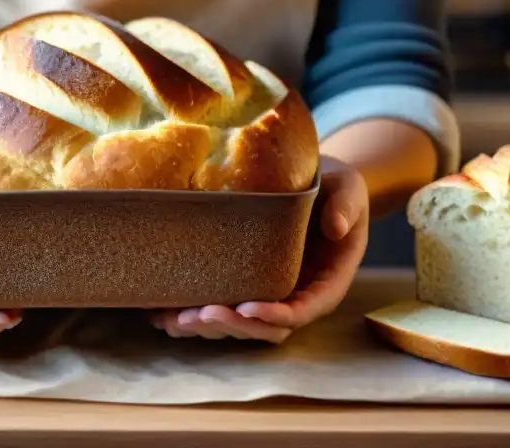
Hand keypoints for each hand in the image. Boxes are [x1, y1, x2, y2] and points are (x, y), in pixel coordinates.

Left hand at [151, 156, 368, 343]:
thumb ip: (347, 205)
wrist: (316, 182)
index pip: (302, 311)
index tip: (247, 308)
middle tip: (198, 315)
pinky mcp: (245, 283)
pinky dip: (191, 316)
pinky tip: (160, 314)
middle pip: (265, 328)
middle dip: (232, 326)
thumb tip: (338, 227)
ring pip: (239, 325)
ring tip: (174, 319)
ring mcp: (269, 293)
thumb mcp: (348, 188)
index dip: (275, 315)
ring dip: (207, 327)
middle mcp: (296, 295)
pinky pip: (221, 306)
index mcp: (325, 282)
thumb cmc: (335, 185)